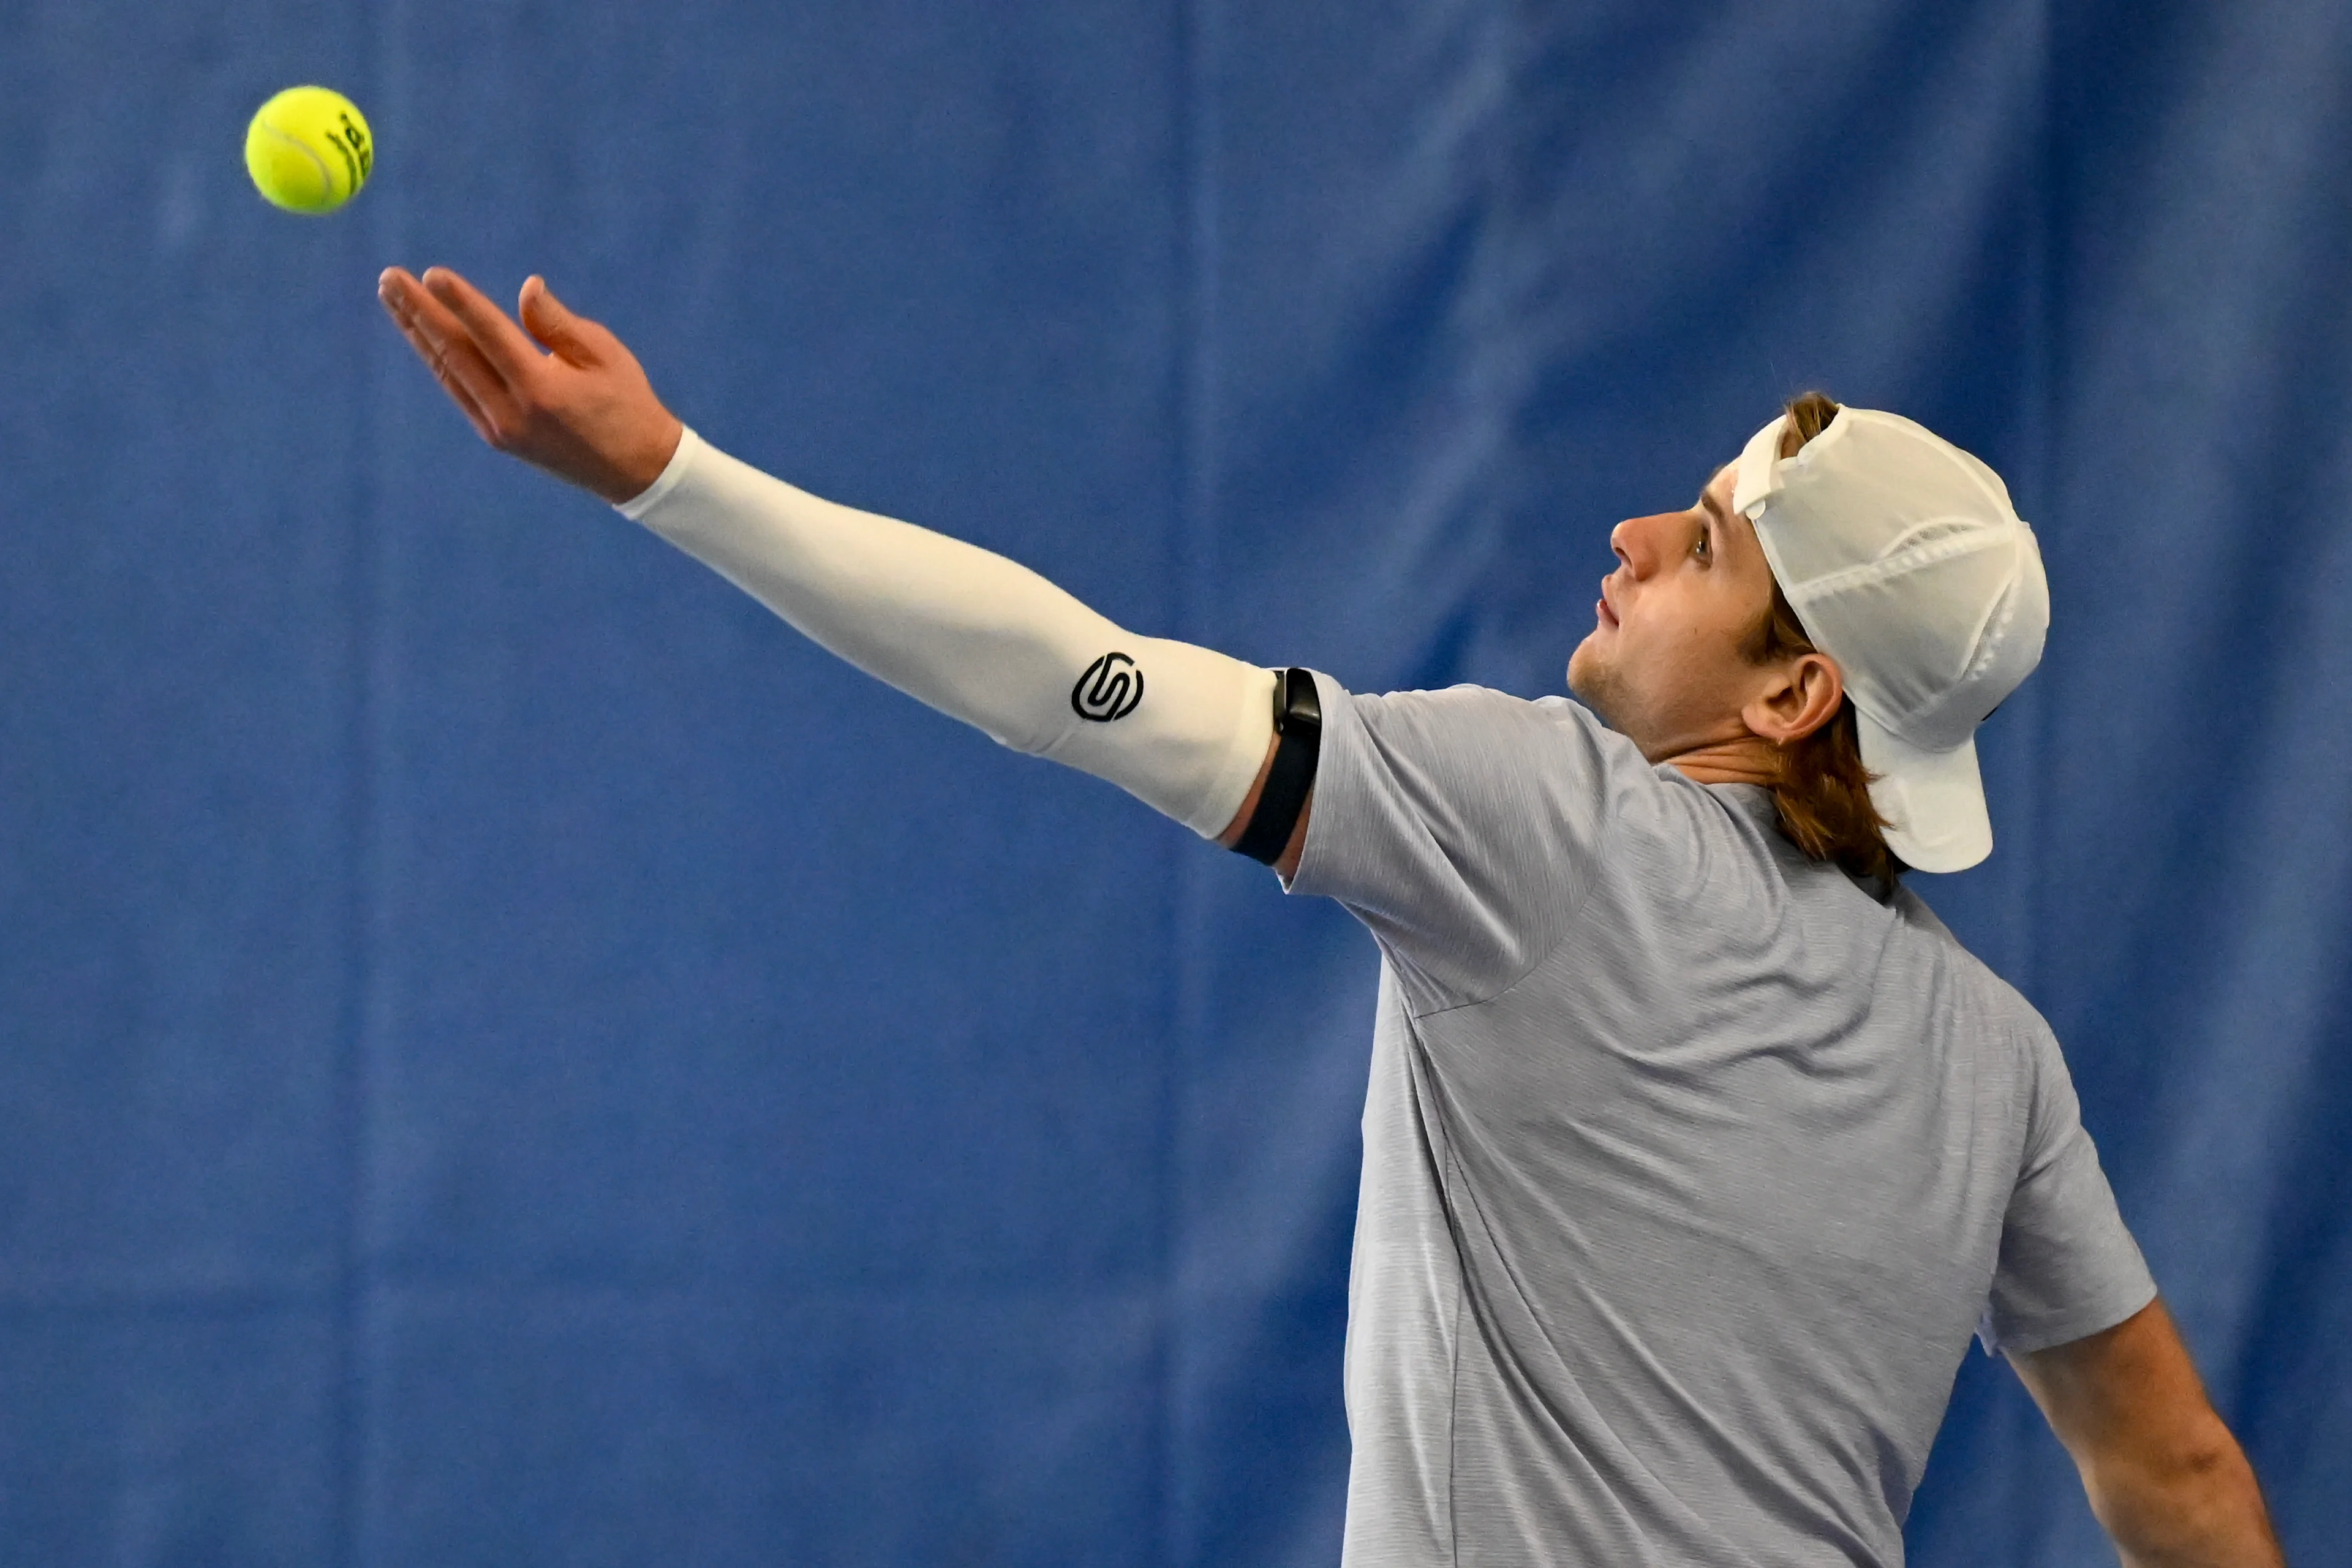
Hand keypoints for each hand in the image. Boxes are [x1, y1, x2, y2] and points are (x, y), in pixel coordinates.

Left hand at [377, 266, 684, 503]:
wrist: (634, 470)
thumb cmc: (627, 402)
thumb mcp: (605, 355)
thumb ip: (559, 323)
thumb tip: (525, 287)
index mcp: (543, 390)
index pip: (490, 335)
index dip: (459, 301)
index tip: (430, 273)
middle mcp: (512, 412)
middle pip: (455, 353)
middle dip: (419, 312)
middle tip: (389, 277)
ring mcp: (500, 428)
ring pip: (447, 372)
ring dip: (416, 332)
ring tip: (392, 298)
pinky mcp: (497, 436)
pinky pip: (457, 389)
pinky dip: (437, 358)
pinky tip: (421, 334)